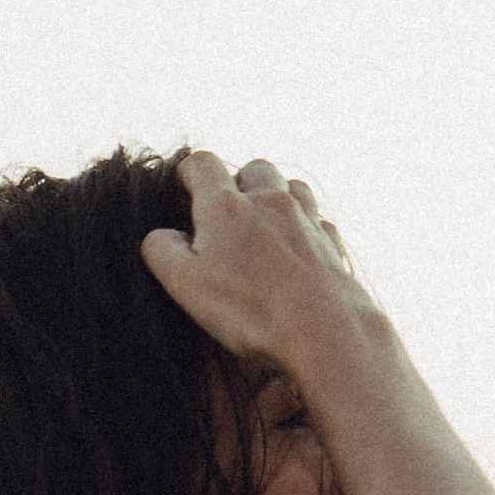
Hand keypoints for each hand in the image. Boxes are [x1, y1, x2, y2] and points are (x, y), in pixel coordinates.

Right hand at [139, 151, 370, 373]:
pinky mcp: (331, 243)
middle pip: (252, 168)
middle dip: (235, 184)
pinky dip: (303, 227)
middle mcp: (269, 200)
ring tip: (261, 229)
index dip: (185, 176)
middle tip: (223, 218)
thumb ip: (162, 250)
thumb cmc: (250, 309)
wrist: (324, 331)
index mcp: (225, 205)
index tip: (179, 198)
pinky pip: (317, 219)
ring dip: (274, 198)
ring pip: (290, 186)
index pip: (200, 164)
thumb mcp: (185, 283)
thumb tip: (162, 235)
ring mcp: (306, 218)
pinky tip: (295, 252)